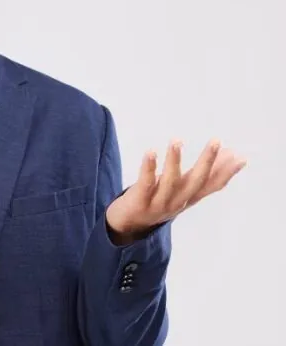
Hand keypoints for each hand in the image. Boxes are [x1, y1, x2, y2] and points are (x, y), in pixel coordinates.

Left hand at [105, 139, 246, 243]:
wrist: (126, 225)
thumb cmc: (157, 200)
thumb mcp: (181, 190)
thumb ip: (199, 174)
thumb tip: (225, 155)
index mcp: (188, 199)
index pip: (211, 186)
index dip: (226, 173)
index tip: (240, 157)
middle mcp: (177, 203)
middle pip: (195, 182)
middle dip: (207, 162)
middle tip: (216, 141)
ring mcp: (158, 204)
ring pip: (170, 182)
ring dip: (174, 160)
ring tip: (177, 141)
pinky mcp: (139, 201)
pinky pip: (146, 183)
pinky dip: (149, 168)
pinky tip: (151, 152)